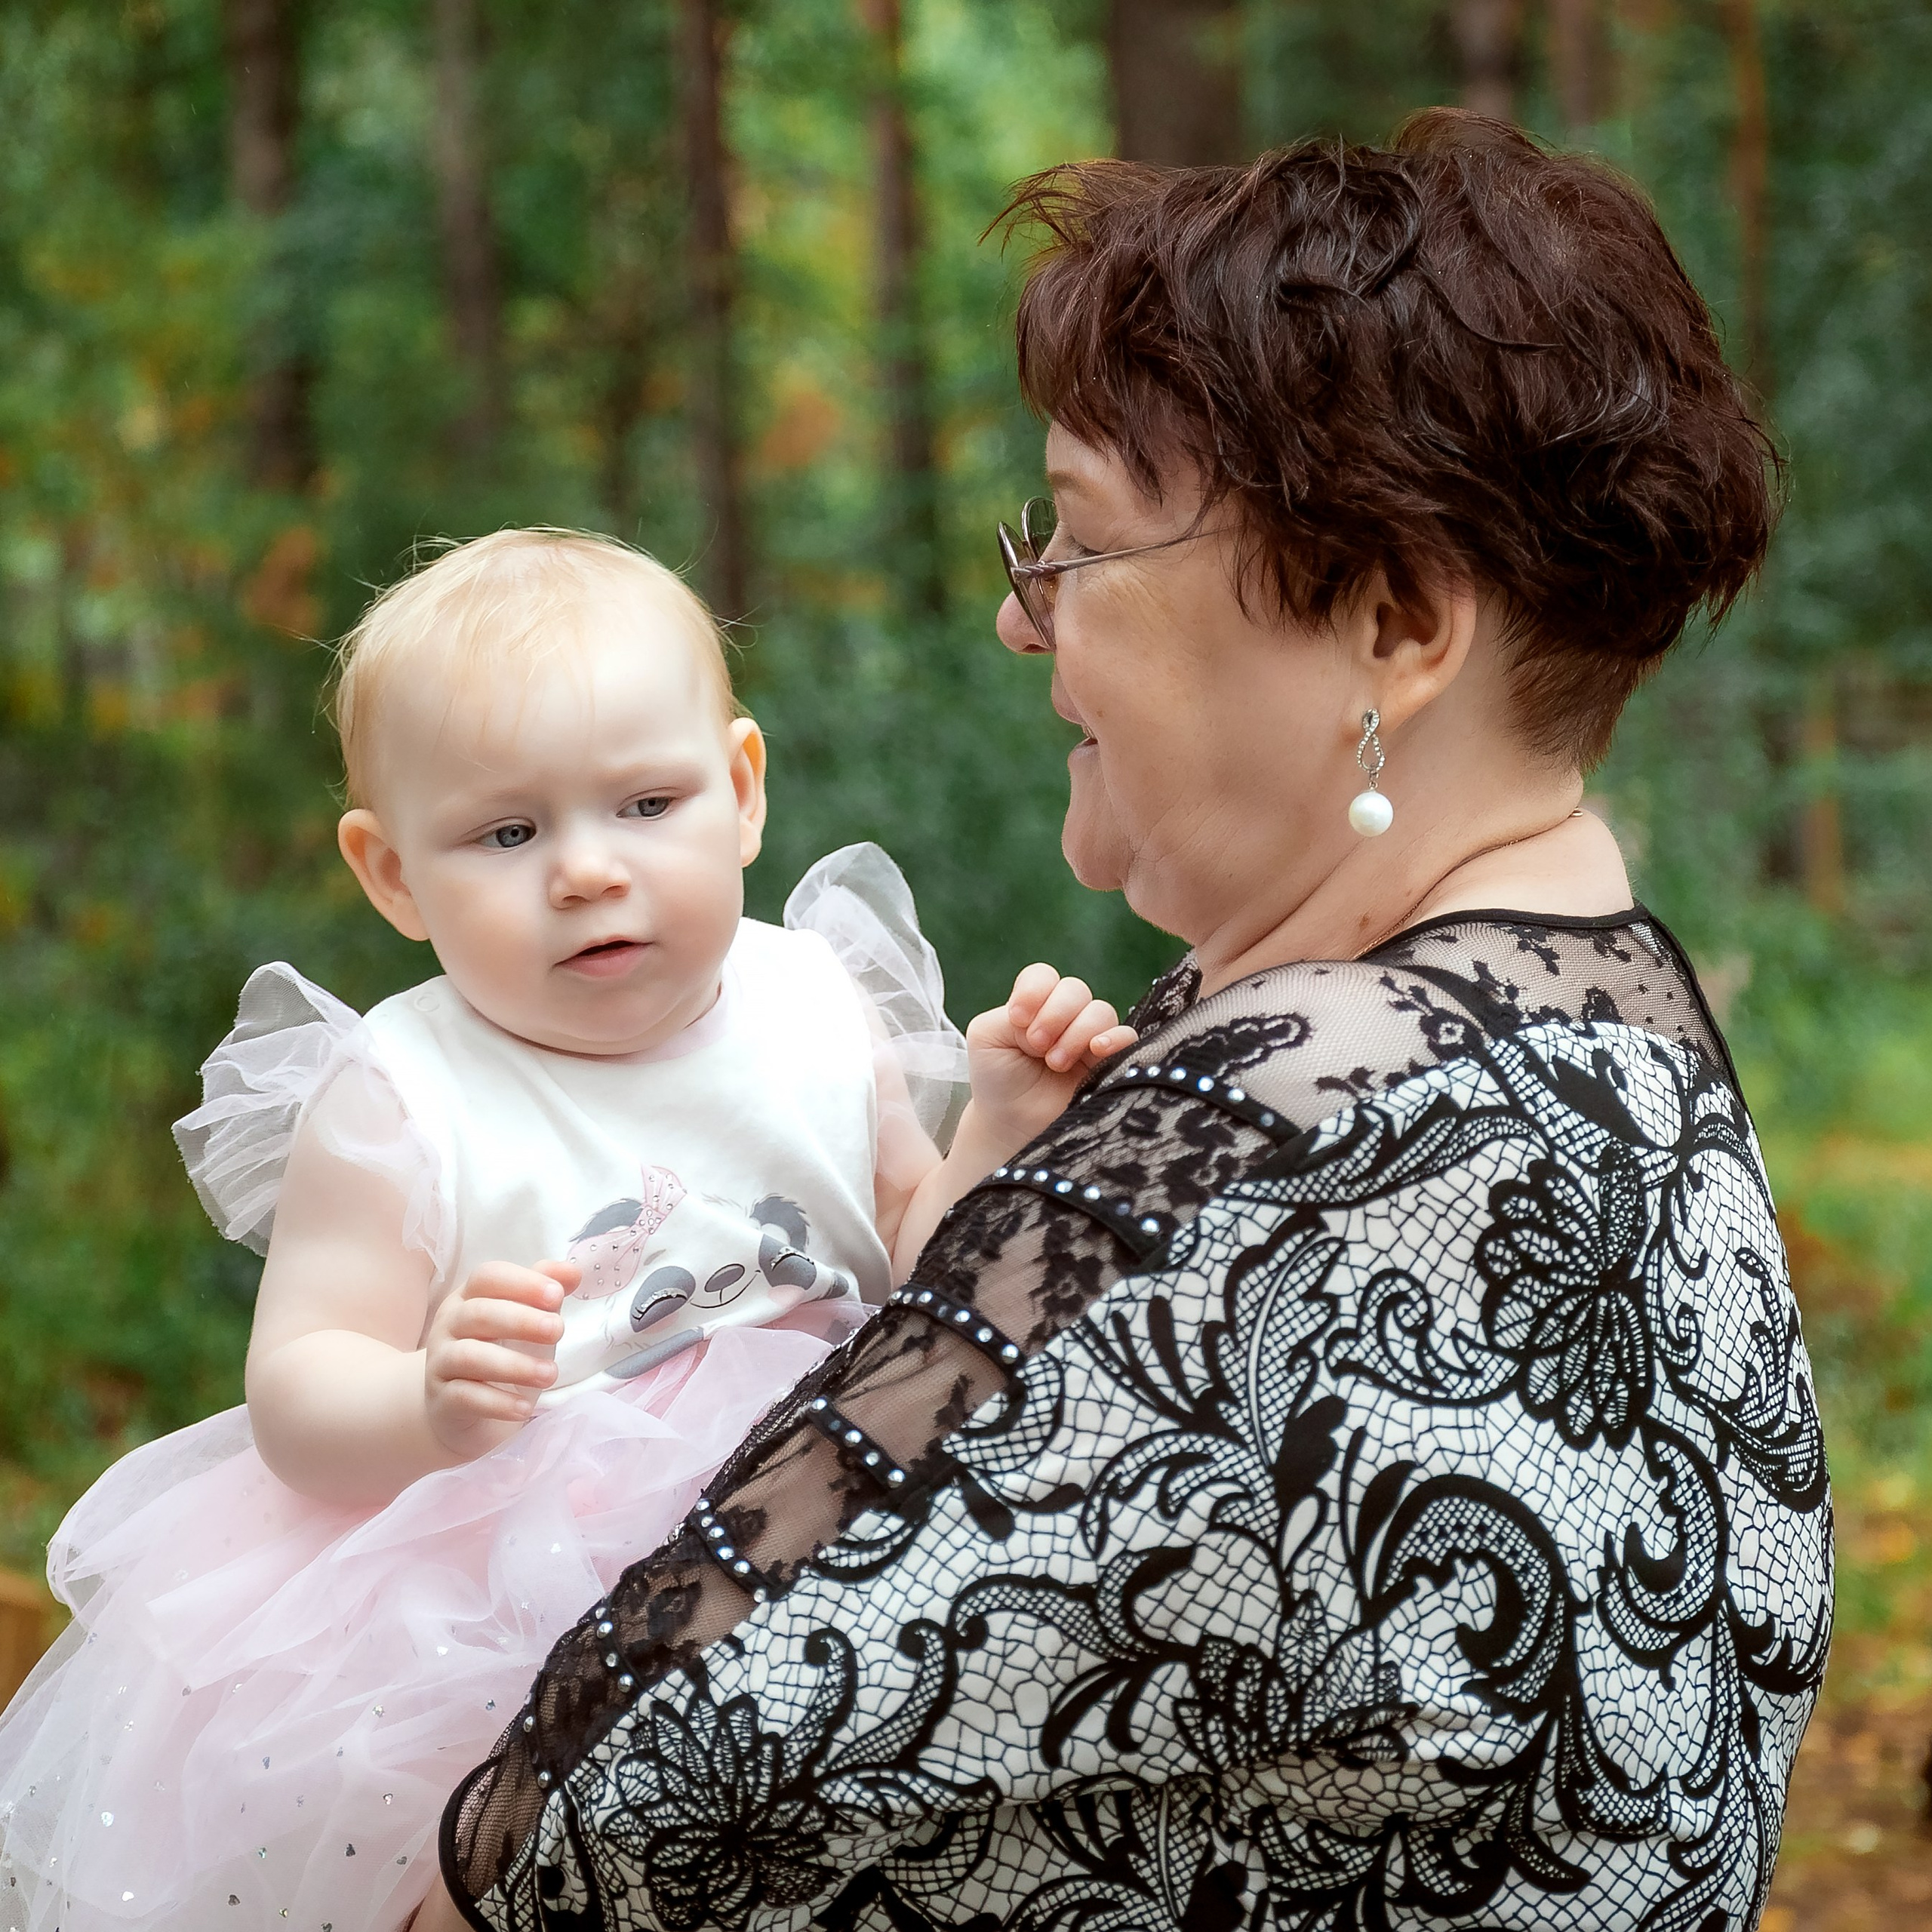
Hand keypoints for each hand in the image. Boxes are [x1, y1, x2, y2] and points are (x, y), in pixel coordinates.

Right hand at [423, 1259, 573, 1460]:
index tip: (557, 1295)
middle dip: (521, 1320)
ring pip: (470, 1356)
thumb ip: (544, 1292)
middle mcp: (448, 1325)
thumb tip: (573, 1272)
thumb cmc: (500, 1352)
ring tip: (550, 1375)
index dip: (522, 1283)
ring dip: (514, 1364)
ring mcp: (440, 1363)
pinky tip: (524, 1407)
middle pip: (478, 1313)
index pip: (487, 1277)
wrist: (465, 1409)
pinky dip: (497, 1402)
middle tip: (559, 1330)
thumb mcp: (526, 1320)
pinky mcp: (442, 1400)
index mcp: (469, 1297)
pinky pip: (464, 1397)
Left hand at [963, 964, 1136, 1155]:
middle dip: (1053, 1015)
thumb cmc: (998, 1079)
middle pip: (1074, 990)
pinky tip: (1096, 1050)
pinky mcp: (1111, 1061)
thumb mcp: (986, 1037)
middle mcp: (1065, 1016)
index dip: (1033, 992)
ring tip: (1055, 1063)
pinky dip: (1114, 1038)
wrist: (1013, 1125)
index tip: (1017, 1019)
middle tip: (1036, 1045)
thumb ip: (1008, 1015)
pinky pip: (1127, 1036)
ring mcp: (1090, 1037)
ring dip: (1075, 1033)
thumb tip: (1043, 1018)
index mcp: (1035, 1004)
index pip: (1044, 977)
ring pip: (1100, 1011)